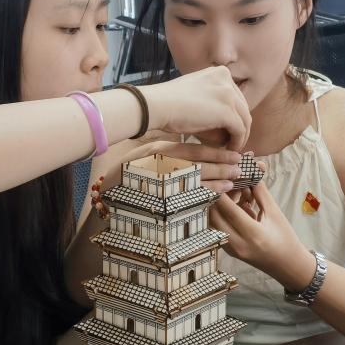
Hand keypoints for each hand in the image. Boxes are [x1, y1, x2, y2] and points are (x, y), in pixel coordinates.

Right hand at [102, 139, 243, 194]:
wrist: (103, 195)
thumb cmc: (125, 177)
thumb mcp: (146, 159)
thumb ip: (167, 154)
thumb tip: (192, 155)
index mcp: (158, 150)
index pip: (193, 148)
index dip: (215, 151)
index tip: (234, 153)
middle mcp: (159, 162)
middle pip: (198, 161)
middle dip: (222, 163)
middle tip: (241, 166)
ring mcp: (157, 178)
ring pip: (196, 176)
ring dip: (219, 177)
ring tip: (235, 178)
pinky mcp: (157, 193)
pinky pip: (188, 192)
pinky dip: (208, 191)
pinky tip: (222, 191)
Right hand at [139, 67, 250, 151]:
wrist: (156, 105)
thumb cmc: (168, 101)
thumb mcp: (195, 91)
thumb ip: (210, 97)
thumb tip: (224, 118)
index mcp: (219, 72)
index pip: (235, 96)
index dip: (235, 114)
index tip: (230, 127)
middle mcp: (226, 79)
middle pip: (242, 107)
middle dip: (240, 125)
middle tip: (234, 140)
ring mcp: (228, 94)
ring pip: (244, 119)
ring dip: (240, 136)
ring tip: (232, 147)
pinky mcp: (227, 112)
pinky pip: (240, 130)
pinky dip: (237, 141)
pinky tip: (230, 149)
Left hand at [209, 182, 315, 290]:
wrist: (287, 265)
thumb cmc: (285, 238)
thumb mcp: (274, 212)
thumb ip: (260, 190)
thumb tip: (255, 166)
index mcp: (252, 234)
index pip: (227, 208)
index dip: (221, 189)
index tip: (221, 175)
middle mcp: (237, 244)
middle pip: (214, 215)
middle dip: (216, 196)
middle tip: (224, 182)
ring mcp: (230, 249)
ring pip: (212, 221)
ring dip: (217, 205)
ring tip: (230, 194)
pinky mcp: (227, 250)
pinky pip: (217, 228)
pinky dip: (221, 215)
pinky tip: (234, 206)